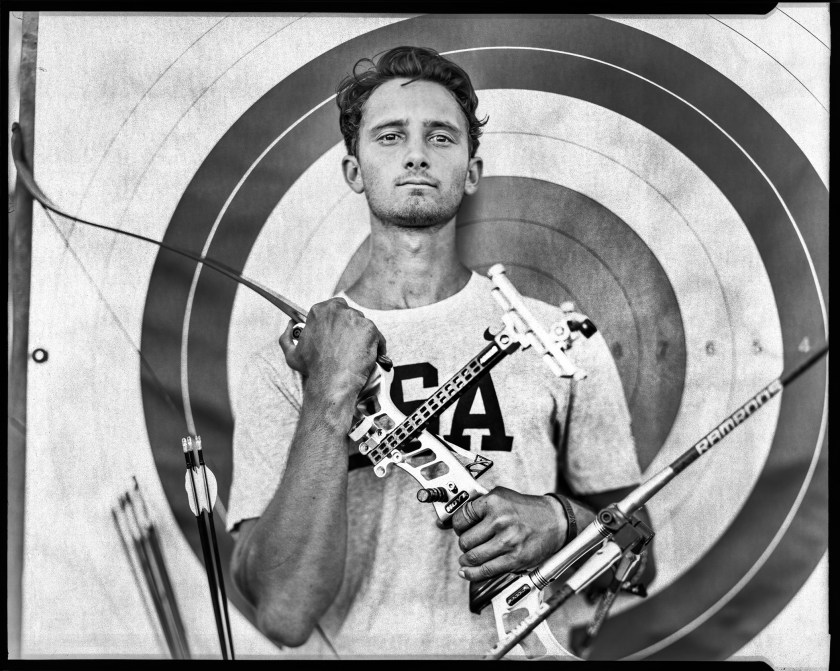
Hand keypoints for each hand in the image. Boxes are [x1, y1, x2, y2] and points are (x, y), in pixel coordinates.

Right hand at [278, 297, 385, 397]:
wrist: (332, 381)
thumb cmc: (314, 369)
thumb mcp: (292, 353)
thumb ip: (287, 337)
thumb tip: (290, 325)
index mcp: (320, 311)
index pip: (334, 308)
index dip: (337, 321)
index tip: (338, 333)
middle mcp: (339, 310)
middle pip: (350, 314)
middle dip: (350, 328)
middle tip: (348, 345)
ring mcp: (356, 318)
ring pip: (363, 325)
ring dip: (362, 337)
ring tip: (357, 353)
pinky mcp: (370, 329)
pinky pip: (377, 336)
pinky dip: (376, 346)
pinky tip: (368, 356)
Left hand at [451, 486, 566, 580]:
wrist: (555, 520)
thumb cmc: (526, 509)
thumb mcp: (501, 496)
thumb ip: (478, 506)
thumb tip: (449, 520)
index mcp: (494, 502)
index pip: (461, 518)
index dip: (457, 525)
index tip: (460, 528)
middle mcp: (500, 520)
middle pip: (465, 540)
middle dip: (463, 544)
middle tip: (468, 543)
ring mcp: (508, 541)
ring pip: (472, 557)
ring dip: (466, 560)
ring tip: (467, 558)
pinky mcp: (515, 559)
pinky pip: (486, 570)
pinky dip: (472, 574)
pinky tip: (468, 572)